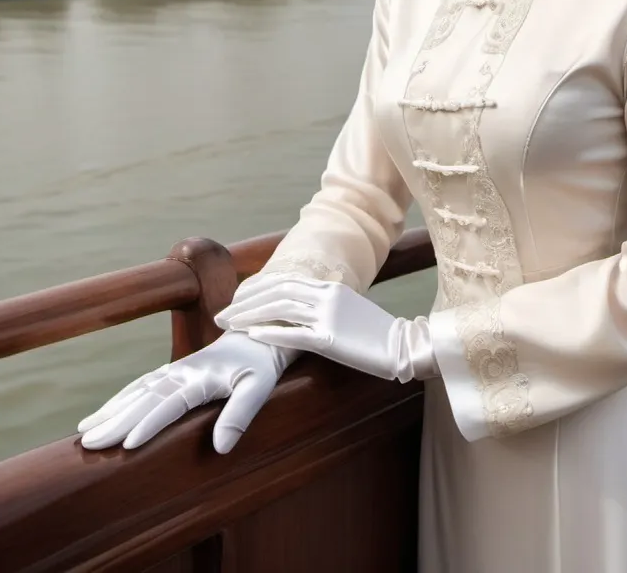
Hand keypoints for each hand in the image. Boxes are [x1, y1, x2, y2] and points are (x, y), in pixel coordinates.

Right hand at [77, 331, 296, 453]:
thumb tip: (220, 448)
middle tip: (88, 444)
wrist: (261, 332)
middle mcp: (183, 372)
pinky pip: (142, 385)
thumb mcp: (260, 387)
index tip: (126, 444)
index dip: (149, 424)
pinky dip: (121, 398)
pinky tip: (104, 413)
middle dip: (116, 421)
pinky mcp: (176, 371)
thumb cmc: (262, 364)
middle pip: (145, 398)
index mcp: (201, 377)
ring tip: (85, 431)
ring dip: (112, 410)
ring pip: (138, 391)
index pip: (170, 403)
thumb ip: (240, 414)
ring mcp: (177, 370)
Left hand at [215, 271, 436, 382]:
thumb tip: (300, 311)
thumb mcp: (349, 309)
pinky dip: (268, 332)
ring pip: (279, 309)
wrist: (404, 345)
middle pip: (276, 291)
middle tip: (222, 314)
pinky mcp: (331, 339)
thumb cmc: (376, 334)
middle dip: (244, 301)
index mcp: (332, 286)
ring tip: (228, 324)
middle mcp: (328, 295)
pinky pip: (293, 334)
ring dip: (249, 315)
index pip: (284, 280)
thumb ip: (325, 305)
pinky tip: (251, 335)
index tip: (236, 298)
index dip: (256, 288)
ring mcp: (329, 316)